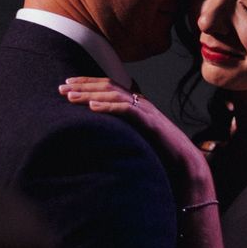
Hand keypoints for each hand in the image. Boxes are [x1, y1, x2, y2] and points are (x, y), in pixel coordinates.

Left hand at [59, 77, 213, 196]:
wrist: (185, 164)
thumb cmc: (160, 153)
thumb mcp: (134, 136)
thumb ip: (119, 129)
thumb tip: (97, 132)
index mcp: (135, 104)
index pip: (108, 86)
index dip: (87, 83)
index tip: (67, 84)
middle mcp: (140, 103)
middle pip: (108, 86)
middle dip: (83, 85)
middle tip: (61, 87)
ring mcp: (145, 111)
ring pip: (114, 95)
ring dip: (90, 94)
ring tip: (71, 97)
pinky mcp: (149, 123)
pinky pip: (126, 110)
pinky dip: (108, 107)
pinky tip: (92, 107)